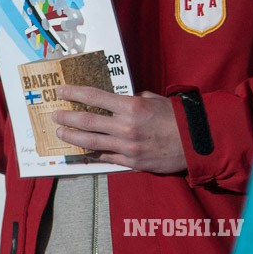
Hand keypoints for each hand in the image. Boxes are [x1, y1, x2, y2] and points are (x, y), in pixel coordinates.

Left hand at [52, 85, 186, 173]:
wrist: (198, 143)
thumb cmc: (177, 117)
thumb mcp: (153, 100)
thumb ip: (132, 100)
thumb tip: (117, 102)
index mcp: (130, 106)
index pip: (94, 97)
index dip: (74, 93)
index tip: (60, 91)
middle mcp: (125, 126)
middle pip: (87, 121)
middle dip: (67, 118)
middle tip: (54, 116)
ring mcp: (127, 146)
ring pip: (91, 142)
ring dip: (72, 137)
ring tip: (60, 133)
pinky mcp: (132, 162)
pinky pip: (106, 157)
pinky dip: (92, 153)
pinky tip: (82, 150)